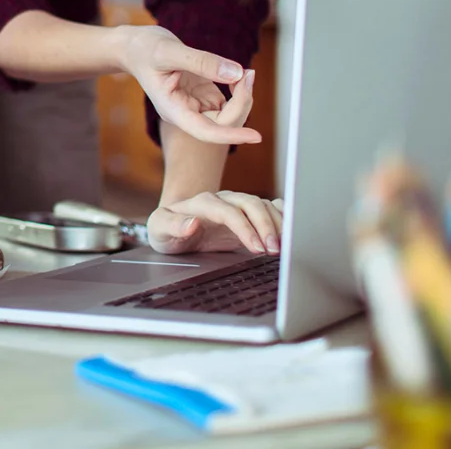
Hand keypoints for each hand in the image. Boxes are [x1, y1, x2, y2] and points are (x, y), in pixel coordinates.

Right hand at [119, 26, 259, 145]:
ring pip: (228, 115)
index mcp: (172, 109)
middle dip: (241, 102)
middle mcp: (185, 113)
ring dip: (243, 97)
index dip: (231, 135)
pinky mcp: (202, 95)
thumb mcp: (170, 51)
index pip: (205, 131)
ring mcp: (194, 105)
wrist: (134, 47)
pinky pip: (227, 102)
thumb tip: (237, 74)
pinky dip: (239, 90)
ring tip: (246, 72)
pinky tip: (238, 74)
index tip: (256, 137)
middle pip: (222, 123)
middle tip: (248, 73)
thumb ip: (202, 62)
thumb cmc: (143, 49)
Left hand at [149, 192, 283, 253]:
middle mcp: (223, 200)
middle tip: (275, 250)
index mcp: (202, 202)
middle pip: (251, 203)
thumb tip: (191, 223)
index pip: (229, 211)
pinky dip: (284, 216)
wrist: (172, 229)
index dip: (245, 227)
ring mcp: (237, 205)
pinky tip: (292, 231)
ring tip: (285, 247)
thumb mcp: (158, 229)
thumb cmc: (165, 231)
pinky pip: (271, 207)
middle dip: (266, 226)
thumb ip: (172, 225)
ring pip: (264, 205)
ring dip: (278, 224)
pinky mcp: (247, 214)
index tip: (257, 248)